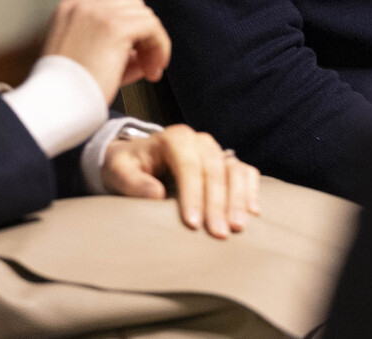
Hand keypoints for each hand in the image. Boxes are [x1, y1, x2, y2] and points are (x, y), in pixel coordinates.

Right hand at [41, 0, 170, 104]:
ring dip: (152, 42)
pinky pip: (153, 28)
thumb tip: (138, 48)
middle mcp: (84, 5)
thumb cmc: (66, 91)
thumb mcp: (81, 58)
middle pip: (129, 4)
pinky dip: (160, 46)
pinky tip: (153, 68)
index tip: (132, 41)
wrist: (56, 104)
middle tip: (143, 61)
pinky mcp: (118, 27)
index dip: (124, 17)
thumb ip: (106, 44)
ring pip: (144, 14)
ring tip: (148, 69)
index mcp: (68, 10)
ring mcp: (101, 13)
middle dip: (140, 31)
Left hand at [101, 125, 260, 237]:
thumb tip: (156, 195)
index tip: (193, 224)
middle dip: (217, 203)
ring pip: (234, 170)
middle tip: (218, 234)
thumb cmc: (127, 166)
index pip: (189, 164)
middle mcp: (199, 141)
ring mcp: (215, 151)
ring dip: (238, 199)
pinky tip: (252, 212)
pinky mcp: (225, 162)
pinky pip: (246, 172)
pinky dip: (251, 190)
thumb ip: (133, 181)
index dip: (193, 193)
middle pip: (214, 169)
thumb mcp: (119, 170)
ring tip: (237, 227)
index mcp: (174, 138)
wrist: (138, 159)